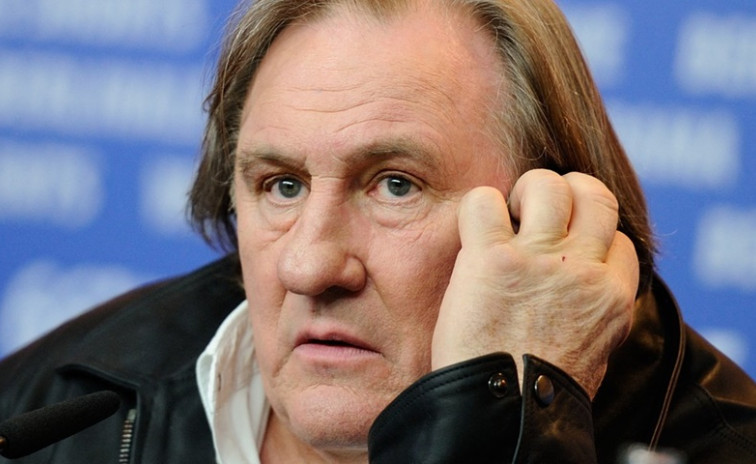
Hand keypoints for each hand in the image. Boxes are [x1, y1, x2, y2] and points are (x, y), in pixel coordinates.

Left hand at [431, 169, 638, 398]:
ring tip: (509, 214)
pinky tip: (475, 228)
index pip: (619, 238)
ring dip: (527, 191)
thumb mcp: (593, 350)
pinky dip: (479, 205)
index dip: (592, 235)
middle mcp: (583, 270)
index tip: (566, 245)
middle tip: (539, 212)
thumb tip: (585, 290)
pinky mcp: (492, 258)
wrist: (501, 413)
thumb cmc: (538, 390)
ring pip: (547, 185)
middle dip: (569, 193)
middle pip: (594, 195)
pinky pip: (485, 201)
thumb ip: (595, 310)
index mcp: (612, 296)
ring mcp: (539, 259)